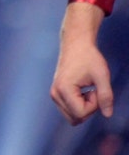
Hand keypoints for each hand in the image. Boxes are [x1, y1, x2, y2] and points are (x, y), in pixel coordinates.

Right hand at [50, 2, 113, 124]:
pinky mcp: (56, 93)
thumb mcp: (102, 76)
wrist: (76, 44)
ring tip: (87, 90)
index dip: (94, 105)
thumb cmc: (89, 57)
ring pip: (72, 116)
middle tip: (92, 91)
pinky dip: (79, 105)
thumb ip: (106, 97)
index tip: (96, 90)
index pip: (81, 113)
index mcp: (63, 90)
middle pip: (75, 118)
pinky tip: (83, 91)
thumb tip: (108, 115)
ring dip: (84, 107)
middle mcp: (55, 94)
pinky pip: (70, 110)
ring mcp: (54, 94)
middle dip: (88, 109)